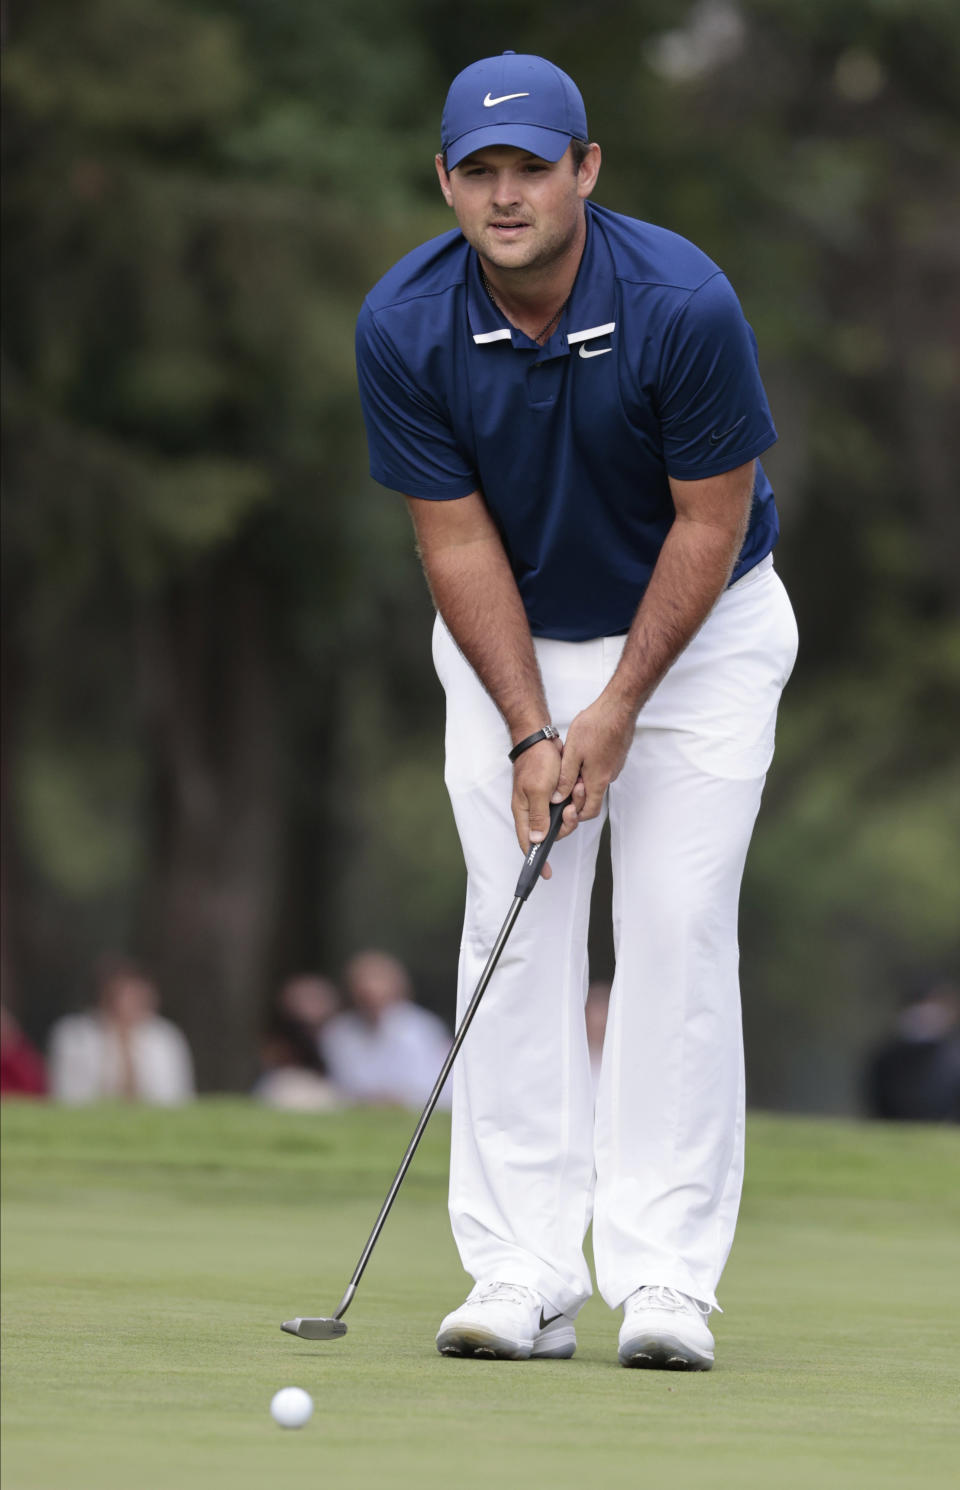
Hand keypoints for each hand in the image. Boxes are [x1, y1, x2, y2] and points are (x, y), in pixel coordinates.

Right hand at [511, 738, 582, 878]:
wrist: (541, 738)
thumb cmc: (537, 761)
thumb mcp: (539, 790)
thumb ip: (539, 816)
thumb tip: (536, 840)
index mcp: (524, 812)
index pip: (527, 842)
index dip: (536, 859)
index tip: (546, 873)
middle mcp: (532, 810)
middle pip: (550, 833)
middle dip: (565, 825)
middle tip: (571, 810)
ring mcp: (543, 802)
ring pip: (561, 819)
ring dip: (573, 809)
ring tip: (577, 792)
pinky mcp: (553, 793)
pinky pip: (566, 806)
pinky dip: (575, 801)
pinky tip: (578, 790)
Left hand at [553, 695, 635, 821]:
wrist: (618, 707)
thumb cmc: (595, 726)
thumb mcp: (572, 753)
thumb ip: (565, 778)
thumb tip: (558, 798)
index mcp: (598, 780)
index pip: (589, 812)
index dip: (575, 815)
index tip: (562, 808)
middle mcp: (609, 777)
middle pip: (591, 797)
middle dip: (575, 795)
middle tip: (561, 781)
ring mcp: (614, 767)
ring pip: (594, 781)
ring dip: (580, 779)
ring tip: (569, 762)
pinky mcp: (615, 757)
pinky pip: (599, 770)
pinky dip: (588, 768)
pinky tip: (579, 754)